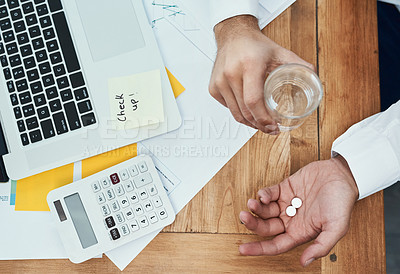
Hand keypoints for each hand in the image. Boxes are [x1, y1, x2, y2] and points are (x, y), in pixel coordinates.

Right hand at [209, 15, 313, 133]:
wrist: (233, 35)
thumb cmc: (254, 45)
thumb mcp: (280, 52)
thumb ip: (300, 65)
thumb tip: (314, 78)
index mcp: (249, 65)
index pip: (253, 101)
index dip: (263, 119)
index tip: (273, 126)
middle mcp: (231, 73)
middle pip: (245, 111)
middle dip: (259, 125)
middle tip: (270, 128)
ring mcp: (220, 81)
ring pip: (235, 113)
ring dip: (249, 123)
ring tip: (260, 124)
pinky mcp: (213, 87)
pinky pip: (228, 108)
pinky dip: (239, 113)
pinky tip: (248, 112)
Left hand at [238, 156, 358, 265]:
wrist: (343, 175)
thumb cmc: (342, 202)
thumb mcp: (336, 228)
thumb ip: (321, 246)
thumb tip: (304, 262)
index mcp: (300, 233)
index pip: (275, 245)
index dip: (258, 249)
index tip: (243, 249)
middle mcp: (291, 220)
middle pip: (266, 227)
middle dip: (253, 224)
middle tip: (244, 217)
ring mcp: (286, 204)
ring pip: (264, 211)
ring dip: (256, 208)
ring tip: (251, 204)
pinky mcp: (285, 188)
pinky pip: (269, 194)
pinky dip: (263, 195)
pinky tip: (263, 195)